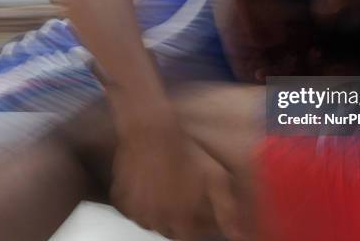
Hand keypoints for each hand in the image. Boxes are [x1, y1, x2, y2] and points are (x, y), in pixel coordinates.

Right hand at [110, 99, 246, 239]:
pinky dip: (141, 202)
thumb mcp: (215, 177)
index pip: (190, 239)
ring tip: (168, 190)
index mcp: (179, 220)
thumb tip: (239, 235)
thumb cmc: (185, 152)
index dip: (198, 226)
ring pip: (150, 220)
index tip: (201, 214)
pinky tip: (150, 185)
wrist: (152, 130)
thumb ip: (226, 210)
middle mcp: (156, 220)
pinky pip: (132, 208)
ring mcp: (136, 209)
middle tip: (185, 198)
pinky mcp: (121, 197)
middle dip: (180, 219)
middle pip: (170, 230)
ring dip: (160, 212)